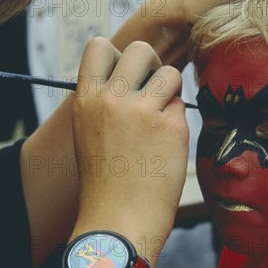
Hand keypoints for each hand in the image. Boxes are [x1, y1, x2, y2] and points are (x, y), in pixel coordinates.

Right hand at [70, 38, 188, 264]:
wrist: (118, 221)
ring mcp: (141, 111)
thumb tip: (131, 79)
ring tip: (162, 119)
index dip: (118, 56)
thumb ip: (104, 103)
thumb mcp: (89, 134)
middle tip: (154, 91)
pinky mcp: (170, 127)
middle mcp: (111, 99)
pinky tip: (167, 144)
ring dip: (171, 92)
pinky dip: (178, 120)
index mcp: (86, 101)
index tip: (128, 76)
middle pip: (141, 49)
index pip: (99, 46)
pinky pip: (182, 105)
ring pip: (170, 73)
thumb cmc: (104, 182)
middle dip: (152, 66)